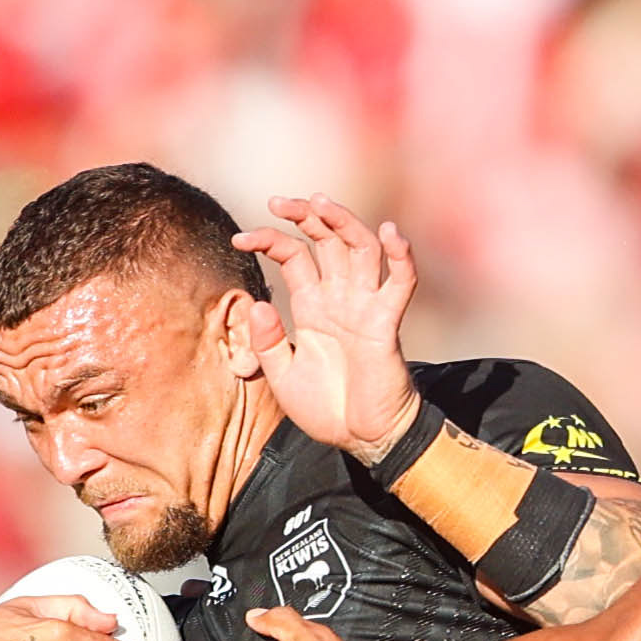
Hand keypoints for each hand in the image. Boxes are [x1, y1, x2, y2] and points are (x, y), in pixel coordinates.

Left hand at [232, 194, 420, 464]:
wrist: (361, 438)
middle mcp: (339, 297)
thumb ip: (268, 343)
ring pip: (360, 247)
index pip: (293, 256)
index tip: (239, 239)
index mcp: (312, 306)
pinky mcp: (386, 322)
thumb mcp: (283, 377)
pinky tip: (392, 233)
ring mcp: (365, 306)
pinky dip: (401, 256)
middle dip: (305, 214)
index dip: (269, 240)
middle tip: (277, 202)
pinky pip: (400, 283)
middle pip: (327, 239)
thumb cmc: (325, 409)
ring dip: (343, 221)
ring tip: (321, 203)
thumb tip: (258, 304)